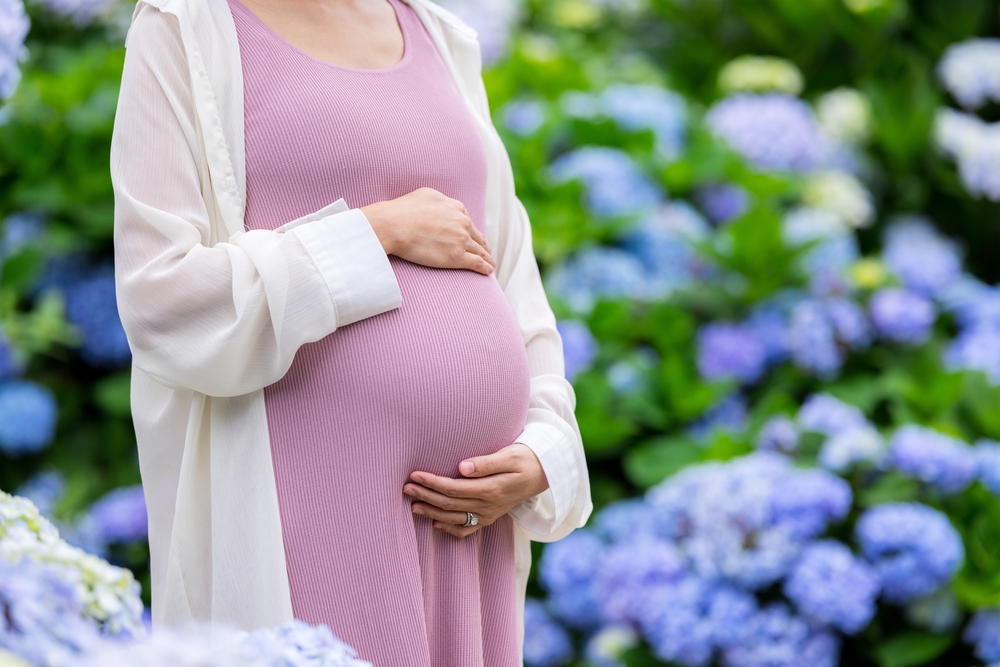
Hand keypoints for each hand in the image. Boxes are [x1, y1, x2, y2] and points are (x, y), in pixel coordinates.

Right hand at [361, 187, 495, 275]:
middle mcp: (463, 223)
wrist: (394, 225)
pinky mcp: (456, 257)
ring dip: (487, 258)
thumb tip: (447, 205)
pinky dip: (485, 268)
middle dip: (483, 246)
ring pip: (480, 251)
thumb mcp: (427, 195)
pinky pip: (477, 263)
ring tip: (490, 264)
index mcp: (457, 208)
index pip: (468, 223)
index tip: (474, 239)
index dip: (472, 232)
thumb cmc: (404, 209)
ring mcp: (461, 240)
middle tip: (486, 253)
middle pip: (477, 237)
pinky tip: (489, 271)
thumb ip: (442, 200)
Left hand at [403, 444, 548, 537]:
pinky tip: (435, 524)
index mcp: (490, 489)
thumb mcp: (509, 455)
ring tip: (412, 506)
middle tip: (406, 488)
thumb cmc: (525, 458)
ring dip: (431, 513)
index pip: (453, 488)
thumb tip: (461, 467)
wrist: (544, 473)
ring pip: (454, 518)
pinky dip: (449, 529)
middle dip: (425, 496)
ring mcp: (488, 515)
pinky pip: (466, 530)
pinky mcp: (489, 518)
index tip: (414, 475)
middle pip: (449, 504)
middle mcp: (487, 506)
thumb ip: (486, 463)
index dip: (432, 483)